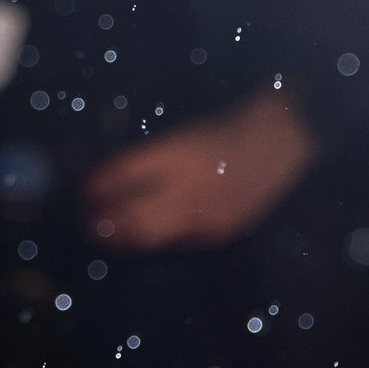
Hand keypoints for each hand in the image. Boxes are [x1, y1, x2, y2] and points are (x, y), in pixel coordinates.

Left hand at [83, 88, 317, 251]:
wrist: (284, 141)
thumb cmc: (229, 128)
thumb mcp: (185, 133)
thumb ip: (153, 158)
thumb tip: (117, 179)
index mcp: (178, 154)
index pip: (125, 176)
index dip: (100, 187)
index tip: (84, 191)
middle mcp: (189, 188)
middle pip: (131, 216)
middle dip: (104, 222)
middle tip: (87, 222)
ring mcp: (204, 215)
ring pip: (150, 236)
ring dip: (123, 237)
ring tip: (105, 235)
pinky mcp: (217, 232)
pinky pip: (176, 239)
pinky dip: (156, 237)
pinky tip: (145, 235)